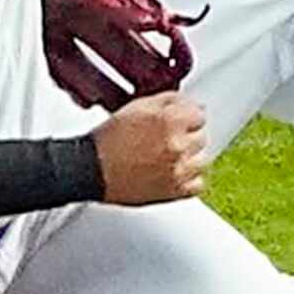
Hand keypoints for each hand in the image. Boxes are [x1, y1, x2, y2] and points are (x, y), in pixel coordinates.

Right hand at [92, 91, 206, 203]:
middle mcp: (177, 145)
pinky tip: (173, 173)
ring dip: (190, 157)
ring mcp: (178, 170)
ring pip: (202, 160)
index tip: (180, 121)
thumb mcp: (137, 107)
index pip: (200, 115)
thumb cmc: (107, 141)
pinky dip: (190, 179)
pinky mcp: (175, 192)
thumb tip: (190, 102)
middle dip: (188, 136)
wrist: (91, 169)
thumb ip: (169, 101)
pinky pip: (198, 184)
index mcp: (170, 121)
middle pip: (202, 137)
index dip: (187, 117)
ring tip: (169, 156)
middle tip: (168, 139)